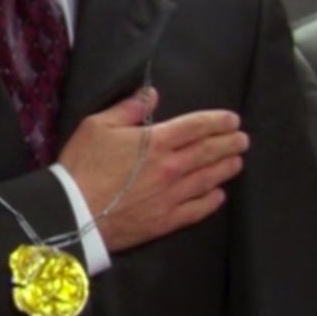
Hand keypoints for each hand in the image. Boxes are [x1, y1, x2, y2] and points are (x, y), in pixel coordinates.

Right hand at [57, 87, 248, 253]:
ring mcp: (172, 196)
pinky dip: (213, 200)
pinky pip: (198, 209)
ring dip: (226, 168)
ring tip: (237, 161)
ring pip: (209, 179)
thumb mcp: (97, 126)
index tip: (233, 119)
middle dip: (230, 143)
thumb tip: (152, 94)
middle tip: (243, 139)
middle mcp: (172, 167)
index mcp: (157, 141)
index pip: (197, 126)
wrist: (73, 212)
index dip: (218, 121)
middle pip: (210, 152)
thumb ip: (128, 109)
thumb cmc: (82, 165)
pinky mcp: (167, 221)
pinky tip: (219, 194)